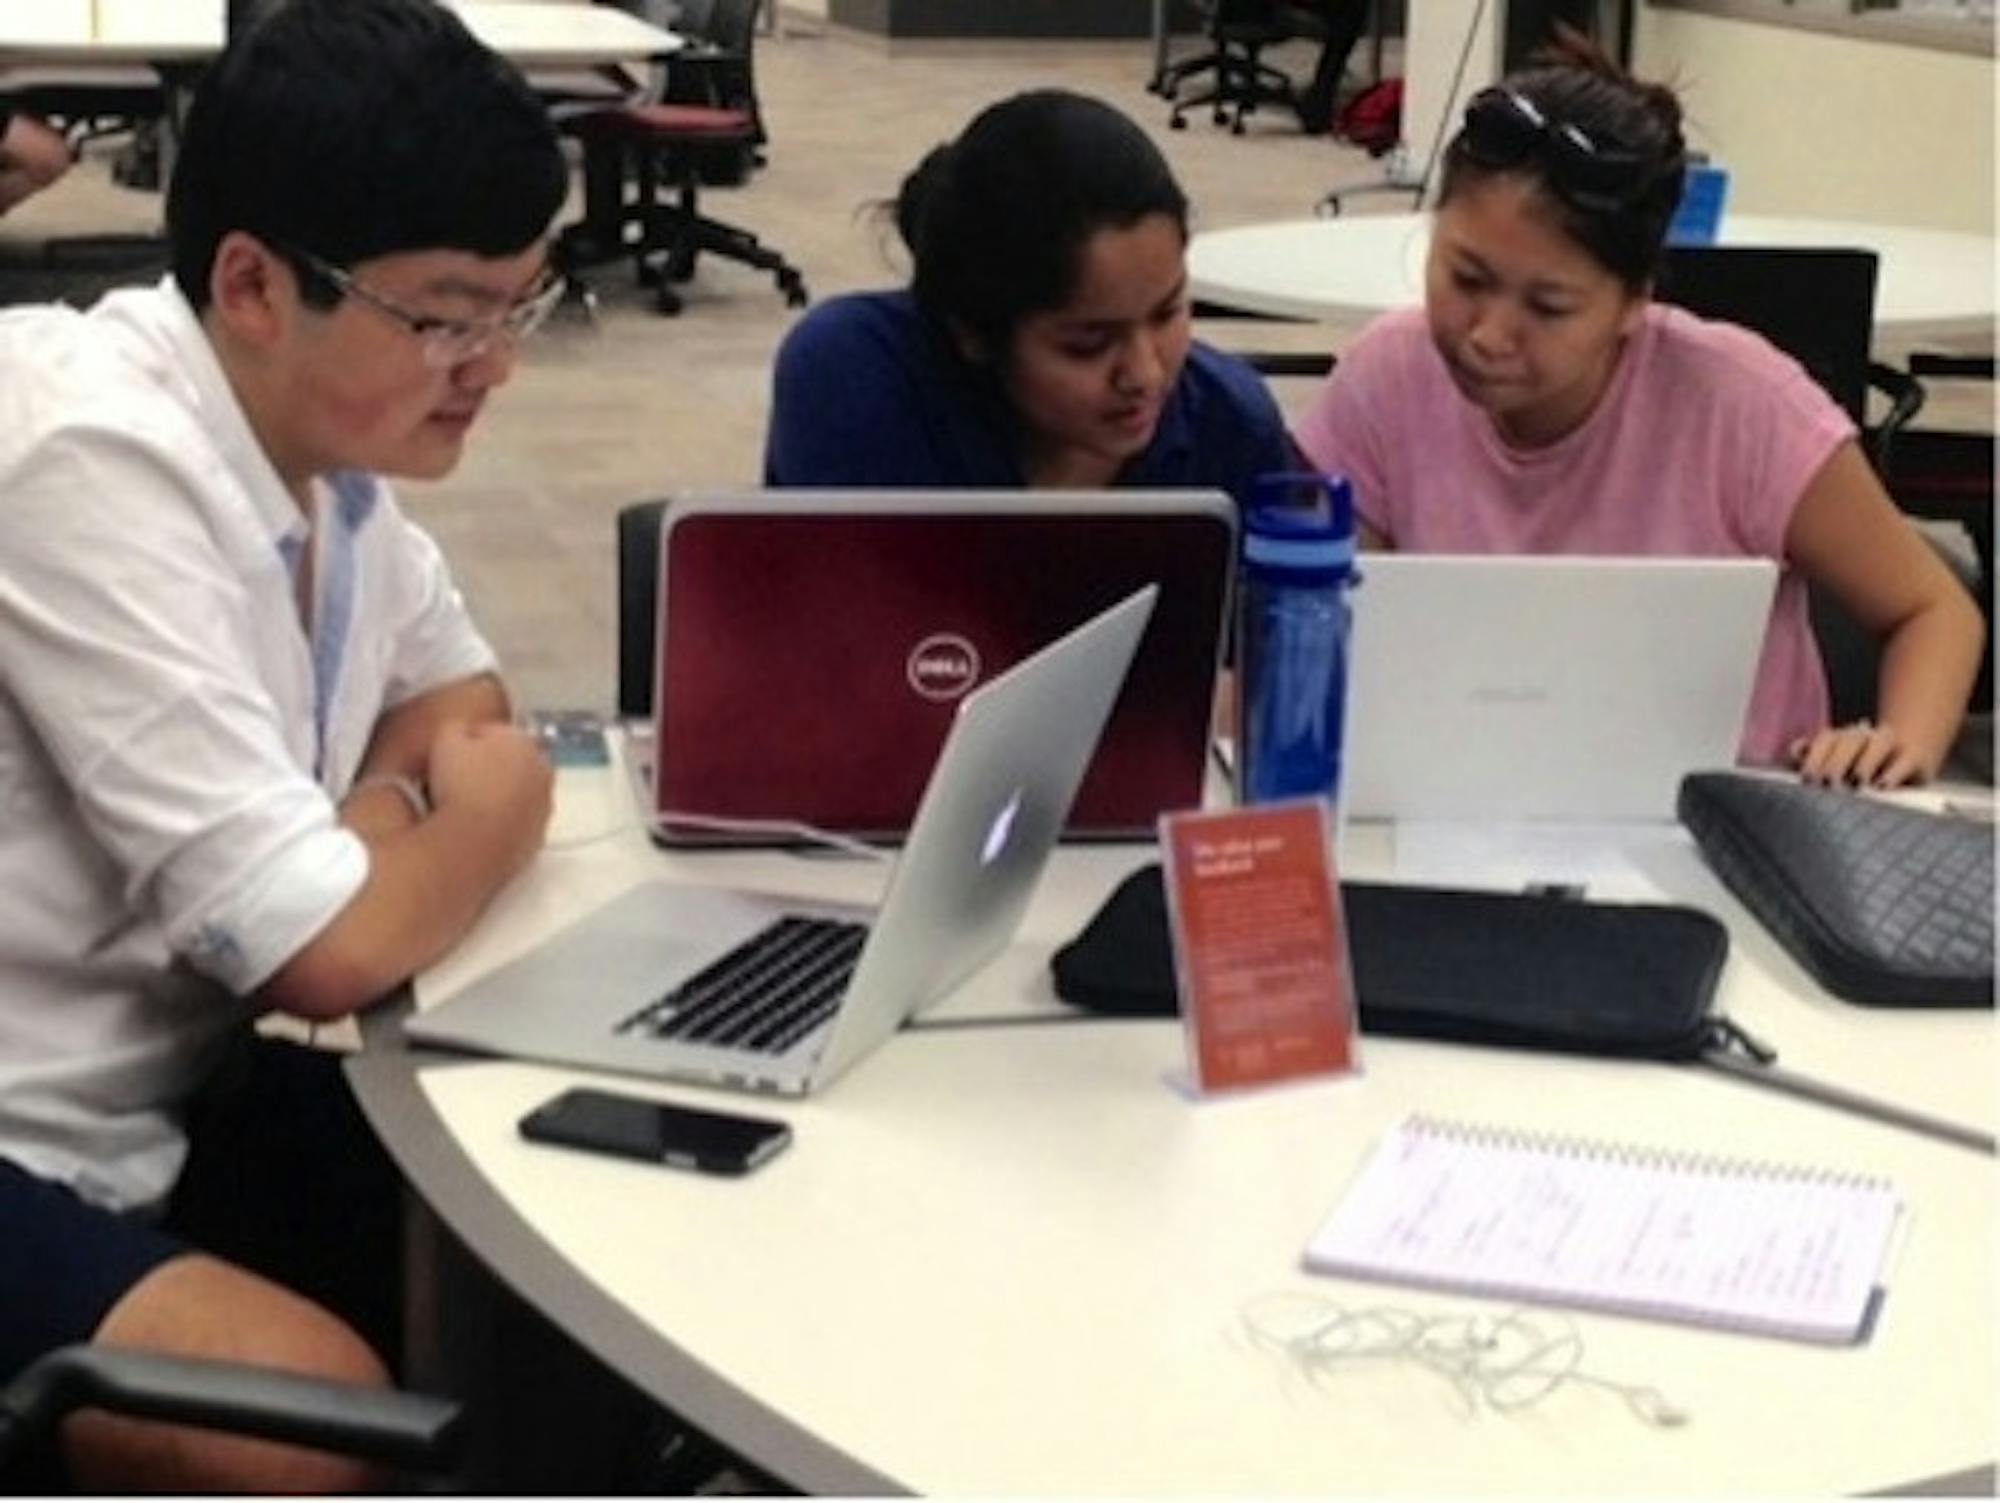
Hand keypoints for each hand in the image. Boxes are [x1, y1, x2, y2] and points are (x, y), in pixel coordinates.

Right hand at [425, 719, 553, 873]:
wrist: (474, 842)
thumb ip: (456, 728)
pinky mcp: (539, 837)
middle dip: (489, 767)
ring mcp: (544, 806)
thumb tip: (463, 733)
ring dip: (498, 796)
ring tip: (467, 807)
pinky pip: (517, 823)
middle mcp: (542, 770)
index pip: (492, 732)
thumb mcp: (444, 739)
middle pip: (510, 762)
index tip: (449, 756)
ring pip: (517, 794)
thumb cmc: (459, 784)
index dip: (466, 742)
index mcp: (522, 741)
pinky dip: (503, 823)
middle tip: (458, 780)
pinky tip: (480, 828)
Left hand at [1789, 718, 1926, 788]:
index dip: (1815, 757)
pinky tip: (1882, 786)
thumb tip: (1796, 750)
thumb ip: (1811, 760)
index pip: (1827, 739)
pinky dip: (1894, 772)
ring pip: (1879, 742)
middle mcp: (1867, 736)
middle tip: (1829, 784)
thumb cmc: (1856, 774)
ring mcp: (1892, 745)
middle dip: (1837, 762)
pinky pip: (1906, 761)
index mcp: (1841, 738)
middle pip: (1850, 740)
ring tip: (1858, 781)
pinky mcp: (1915, 759)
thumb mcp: (1832, 769)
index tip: (1808, 779)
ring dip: (1866, 761)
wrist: (1905, 764)